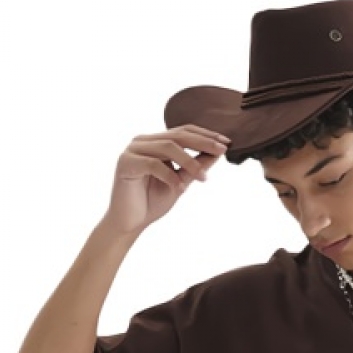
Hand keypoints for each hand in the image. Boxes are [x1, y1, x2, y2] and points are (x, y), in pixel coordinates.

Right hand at [104, 125, 229, 234]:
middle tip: (221, 150)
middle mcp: (144, 141)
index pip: (183, 131)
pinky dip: (170, 176)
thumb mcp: (181, 182)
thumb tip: (217, 153)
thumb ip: (196, 167)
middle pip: (178, 135)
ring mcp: (133, 150)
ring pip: (167, 147)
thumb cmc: (153, 201)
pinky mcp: (126, 163)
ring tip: (203, 178)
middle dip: (203, 142)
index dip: (205, 135)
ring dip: (190, 162)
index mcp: (156, 142)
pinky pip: (153, 164)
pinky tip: (180, 188)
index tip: (226, 142)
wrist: (130, 221)